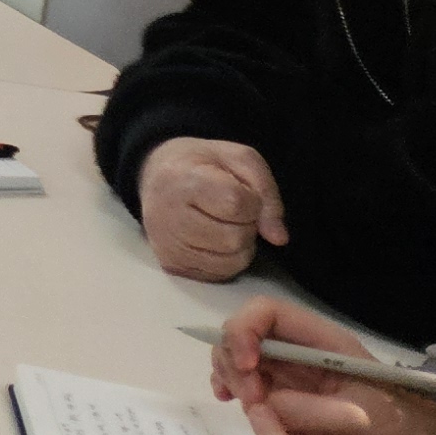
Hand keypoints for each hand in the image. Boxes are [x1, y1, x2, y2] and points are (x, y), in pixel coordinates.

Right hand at [136, 136, 288, 280]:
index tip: (241, 191)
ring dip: (240, 245)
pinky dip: (227, 259)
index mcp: (181, 180)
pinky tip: (215, 240)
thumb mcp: (240, 160)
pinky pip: (220, 274)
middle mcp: (166, 216)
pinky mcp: (171, 265)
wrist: (157, 175)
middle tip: (231, 211)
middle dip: (246, 225)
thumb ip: (266, 193)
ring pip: (230, 261)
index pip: (235, 204)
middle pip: (234, 238)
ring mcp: (167, 245)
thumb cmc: (202, 165)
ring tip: (224, 224)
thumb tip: (278, 238)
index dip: (252, 201)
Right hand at [205, 299, 435, 434]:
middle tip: (250, 400)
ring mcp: (284, 370)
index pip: (267, 312)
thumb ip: (313, 410)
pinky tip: (229, 401)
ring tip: (248, 407)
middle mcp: (295, 349)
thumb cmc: (395, 425)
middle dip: (234, 360)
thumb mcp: (363, 418)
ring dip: (229, 375)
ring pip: (234, 354)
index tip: (248, 367)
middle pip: (242, 331)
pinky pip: (239, 380)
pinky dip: (227, 386)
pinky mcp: (277, 393)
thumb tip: (263, 405)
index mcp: (320, 341)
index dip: (246, 330)